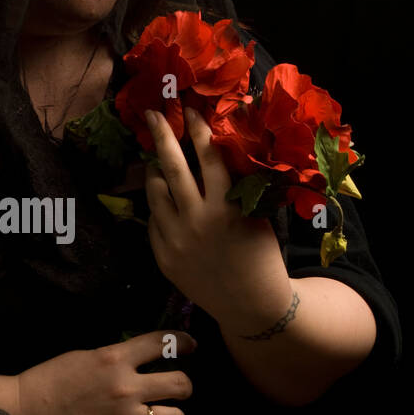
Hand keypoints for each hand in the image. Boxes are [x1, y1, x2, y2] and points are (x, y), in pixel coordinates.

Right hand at [17, 329, 194, 414]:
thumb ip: (114, 357)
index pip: (163, 343)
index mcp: (116, 357)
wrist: (26, 414)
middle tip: (176, 390)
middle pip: (181, 385)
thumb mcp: (84, 356)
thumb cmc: (48, 380)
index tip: (191, 346)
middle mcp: (127, 387)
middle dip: (184, 387)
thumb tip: (137, 359)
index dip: (184, 343)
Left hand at [144, 105, 293, 334]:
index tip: (189, 110)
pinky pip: (152, 221)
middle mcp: (197, 220)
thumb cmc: (261, 256)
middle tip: (152, 113)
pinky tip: (161, 197)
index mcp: (226, 206)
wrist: (251, 304)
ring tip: (155, 160)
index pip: (208, 156)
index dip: (197, 129)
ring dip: (153, 170)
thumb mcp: (255, 215)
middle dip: (161, 135)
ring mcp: (176, 239)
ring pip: (154, 193)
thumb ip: (235, 186)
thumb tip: (215, 150)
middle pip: (172, 167)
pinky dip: (157, 206)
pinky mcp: (163, 257)